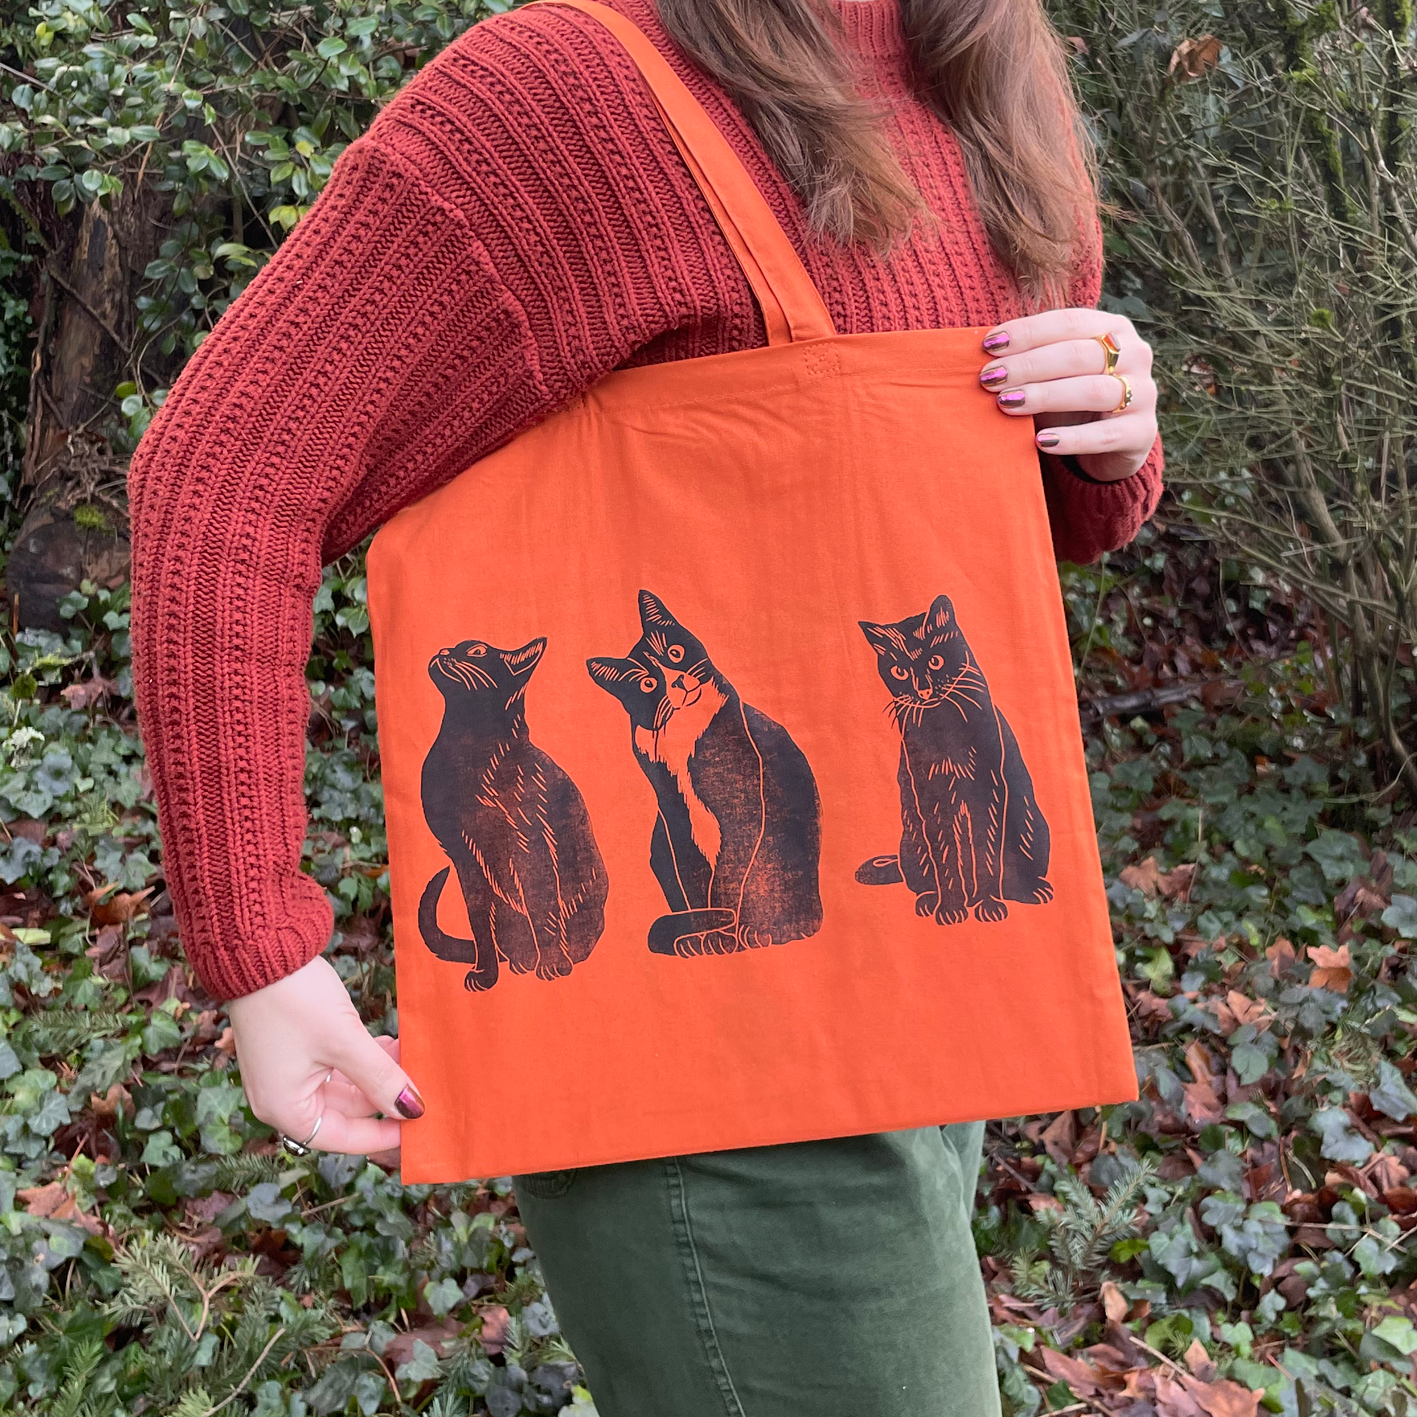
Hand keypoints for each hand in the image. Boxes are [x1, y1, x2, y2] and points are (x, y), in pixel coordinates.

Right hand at [227, 955, 423, 1155]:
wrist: (259, 948)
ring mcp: (287, 1071)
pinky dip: (362, 1057)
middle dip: (384, 1094)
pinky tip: (386, 1042)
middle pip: (345, 1111)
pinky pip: (335, 1064)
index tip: (418, 1128)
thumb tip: (413, 1110)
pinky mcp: (295, 1047)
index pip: (342, 1137)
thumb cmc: (294, 999)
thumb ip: (380, 1077)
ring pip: (344, 1085)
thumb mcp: (344, 1041)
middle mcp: (282, 1096)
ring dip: (376, 1071)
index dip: (382, 1135)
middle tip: (422, 1080)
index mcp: (284, 1108)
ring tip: (408, 1051)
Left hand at [978, 309, 1157, 482]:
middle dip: (1029, 365)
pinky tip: (1040, 442)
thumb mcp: (1054, 374)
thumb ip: (1030, 360)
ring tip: (1006, 404)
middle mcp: (1135, 354)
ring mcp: (1143, 393)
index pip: (1068, 322)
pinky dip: (1071, 439)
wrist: (1112, 445)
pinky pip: (1104, 435)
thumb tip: (982, 355)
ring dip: (1045, 396)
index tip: (988, 346)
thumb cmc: (1072, 401)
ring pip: (1092, 391)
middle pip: (1078, 355)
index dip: (1027, 332)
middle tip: (989, 379)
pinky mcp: (1142, 433)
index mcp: (1113, 328)